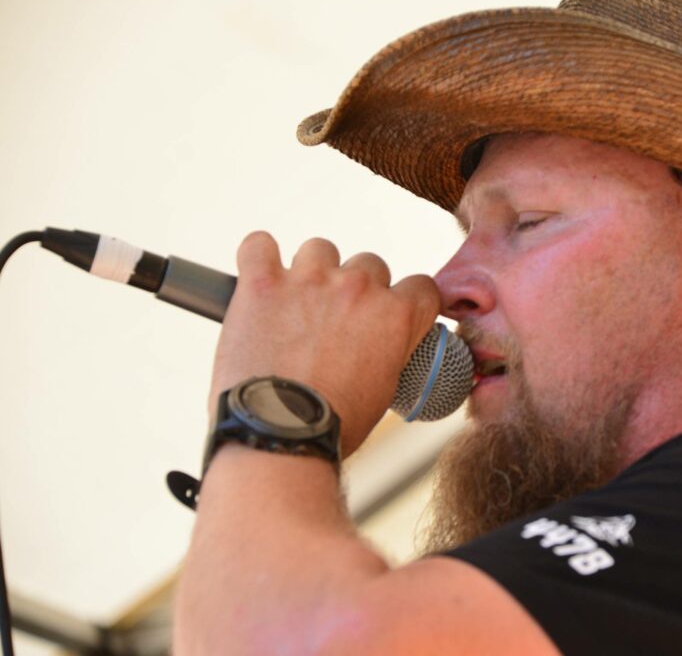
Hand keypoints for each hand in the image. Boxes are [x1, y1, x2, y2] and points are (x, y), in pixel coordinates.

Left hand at [209, 231, 440, 455]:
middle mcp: (358, 288)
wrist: (279, 436)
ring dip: (312, 272)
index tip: (393, 314)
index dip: (408, 301)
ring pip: (319, 250)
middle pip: (369, 265)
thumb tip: (383, 346)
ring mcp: (309, 280)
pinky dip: (259, 258)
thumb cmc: (332, 424)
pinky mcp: (263, 283)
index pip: (421, 286)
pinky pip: (258, 245)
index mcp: (395, 316)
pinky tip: (261, 280)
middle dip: (357, 290)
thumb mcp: (385, 390)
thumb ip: (390, 352)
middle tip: (337, 323)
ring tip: (297, 307)